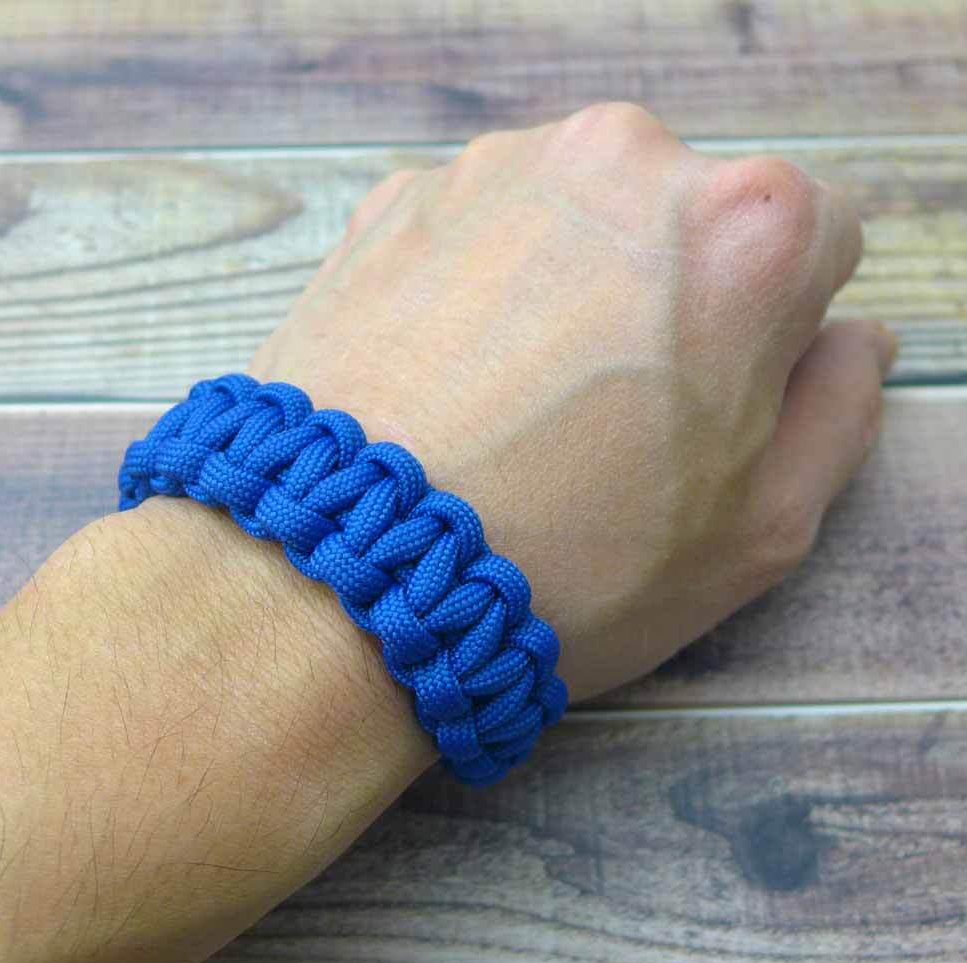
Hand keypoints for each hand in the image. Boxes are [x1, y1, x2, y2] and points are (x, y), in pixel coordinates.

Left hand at [249, 102, 895, 702]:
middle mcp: (621, 160)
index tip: (720, 400)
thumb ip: (837, 411)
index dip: (779, 330)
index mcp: (743, 227)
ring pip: (584, 221)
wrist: (346, 571)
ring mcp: (494, 170)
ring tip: (519, 411)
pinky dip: (485, 292)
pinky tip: (453, 385)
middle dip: (678, 302)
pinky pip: (483, 235)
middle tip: (611, 420)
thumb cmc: (568, 565)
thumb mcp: (761, 528)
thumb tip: (847, 340)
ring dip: (575, 293)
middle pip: (694, 219)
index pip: (820, 239)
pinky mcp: (399, 200)